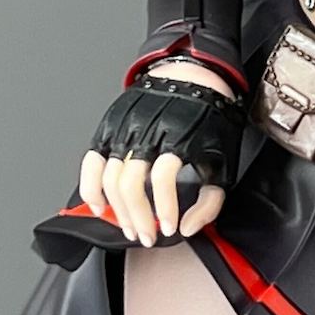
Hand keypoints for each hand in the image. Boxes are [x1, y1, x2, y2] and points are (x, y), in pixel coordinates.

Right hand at [79, 59, 237, 246]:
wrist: (194, 78)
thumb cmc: (211, 121)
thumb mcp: (223, 162)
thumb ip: (210, 202)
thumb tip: (188, 228)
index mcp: (178, 136)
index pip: (162, 180)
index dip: (164, 209)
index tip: (170, 228)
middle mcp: (147, 131)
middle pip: (131, 183)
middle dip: (138, 218)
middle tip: (147, 236)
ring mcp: (124, 128)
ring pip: (110, 177)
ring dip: (118, 210)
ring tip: (130, 227)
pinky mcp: (110, 127)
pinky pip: (92, 161)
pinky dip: (91, 187)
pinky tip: (99, 206)